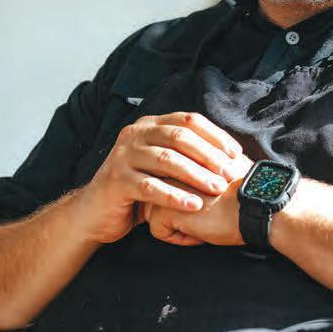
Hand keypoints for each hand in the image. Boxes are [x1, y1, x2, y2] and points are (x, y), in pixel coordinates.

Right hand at [74, 112, 245, 244]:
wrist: (96, 211)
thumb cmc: (139, 187)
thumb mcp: (162, 165)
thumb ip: (185, 154)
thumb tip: (230, 155)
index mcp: (150, 125)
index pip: (188, 121)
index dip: (215, 135)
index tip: (236, 153)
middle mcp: (135, 134)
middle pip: (179, 137)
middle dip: (209, 155)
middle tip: (230, 173)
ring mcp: (123, 156)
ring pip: (166, 160)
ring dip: (196, 174)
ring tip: (217, 188)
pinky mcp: (116, 180)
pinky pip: (150, 187)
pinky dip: (175, 196)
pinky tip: (194, 206)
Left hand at [142, 147, 251, 246]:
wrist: (256, 204)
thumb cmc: (245, 190)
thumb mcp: (223, 167)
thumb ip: (204, 164)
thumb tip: (196, 172)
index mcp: (182, 154)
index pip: (168, 182)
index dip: (187, 196)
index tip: (211, 200)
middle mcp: (168, 166)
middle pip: (159, 197)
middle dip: (178, 211)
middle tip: (209, 211)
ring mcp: (163, 185)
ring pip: (156, 215)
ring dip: (179, 224)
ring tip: (207, 219)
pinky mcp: (163, 207)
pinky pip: (159, 231)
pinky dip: (181, 237)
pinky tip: (203, 229)